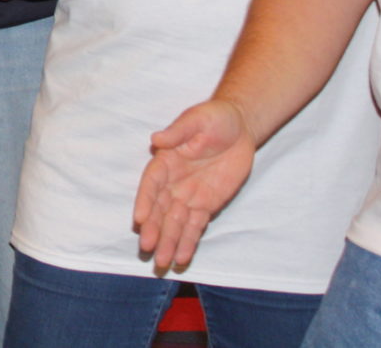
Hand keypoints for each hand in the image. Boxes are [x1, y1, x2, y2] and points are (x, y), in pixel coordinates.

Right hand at [133, 99, 255, 274]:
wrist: (240, 127)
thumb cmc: (214, 118)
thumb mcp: (198, 119)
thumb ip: (178, 131)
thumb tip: (156, 139)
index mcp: (166, 160)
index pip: (151, 183)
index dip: (145, 200)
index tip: (140, 218)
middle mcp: (173, 182)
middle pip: (160, 209)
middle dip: (154, 228)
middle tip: (147, 247)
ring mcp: (188, 195)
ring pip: (175, 223)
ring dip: (168, 242)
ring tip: (161, 262)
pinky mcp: (206, 206)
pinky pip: (195, 227)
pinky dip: (189, 242)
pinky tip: (182, 258)